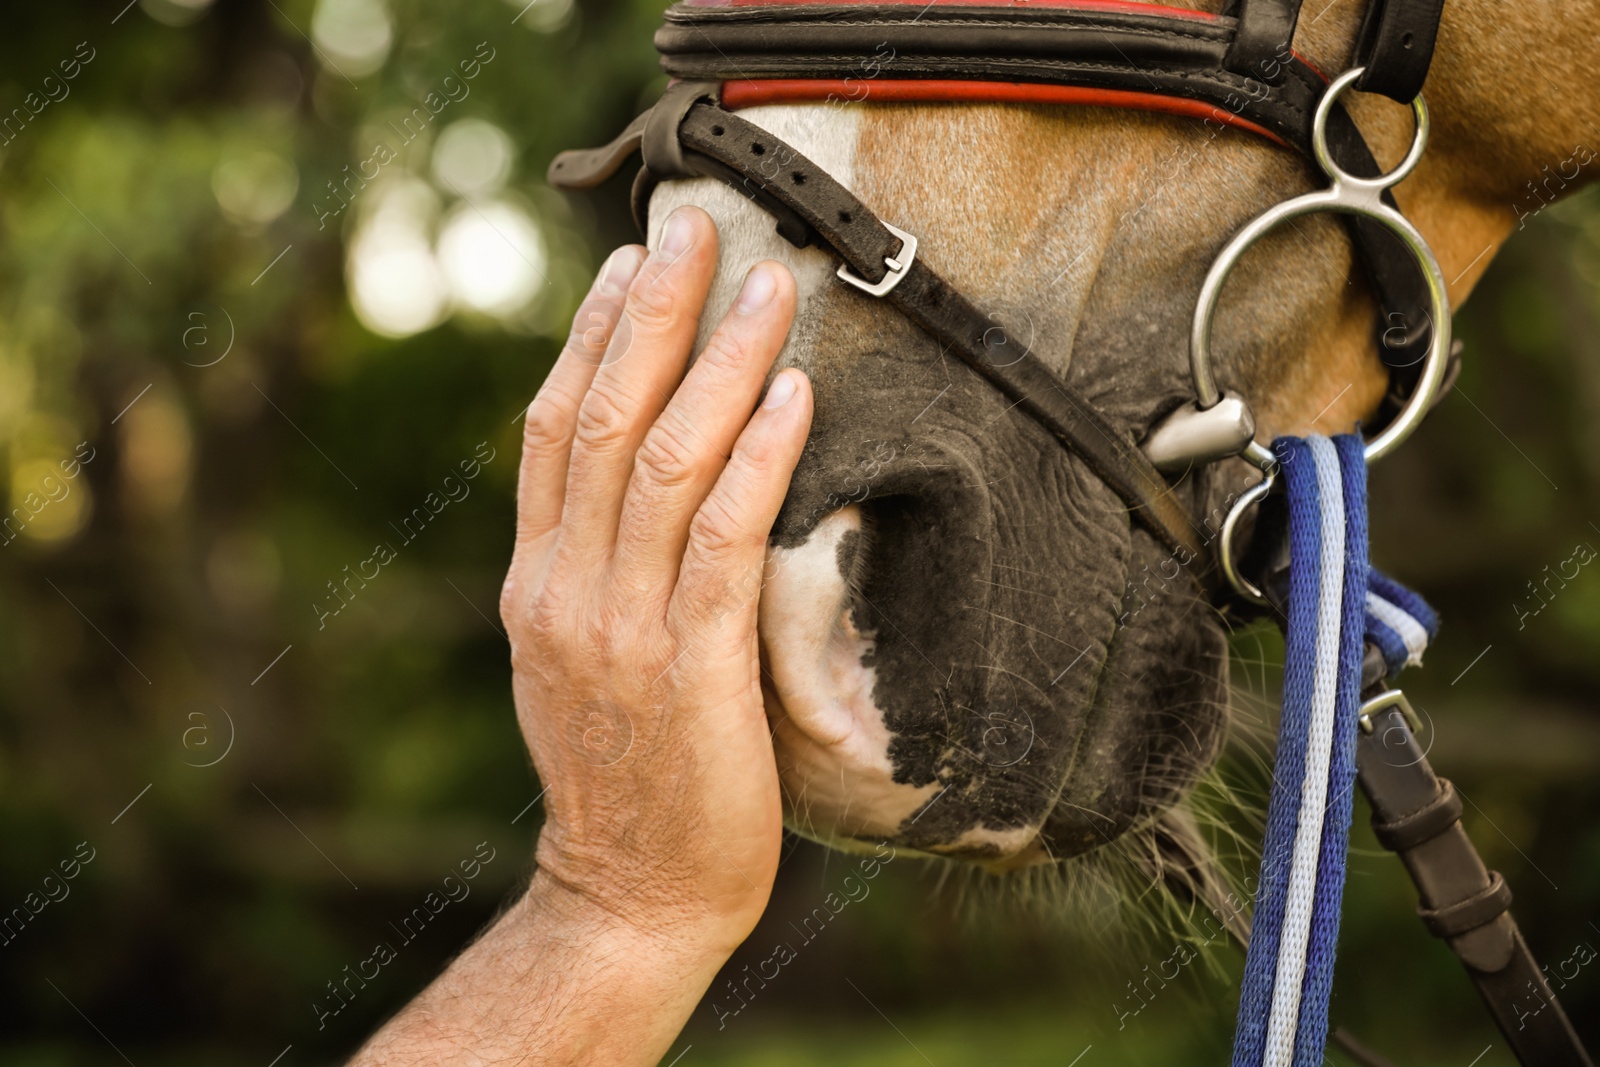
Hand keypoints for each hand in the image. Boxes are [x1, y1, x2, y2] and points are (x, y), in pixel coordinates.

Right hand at [500, 206, 811, 955]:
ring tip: (765, 289)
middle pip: (602, 421)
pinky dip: (756, 460)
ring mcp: (622, 627)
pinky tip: (790, 398)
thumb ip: (599, 573)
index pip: (550, 432)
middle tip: (696, 228)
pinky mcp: (689, 666)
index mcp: (537, 583)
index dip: (589, 339)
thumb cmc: (627, 776)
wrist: (629, 894)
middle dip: (651, 317)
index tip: (630, 264)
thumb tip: (645, 489)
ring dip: (717, 366)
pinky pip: (722, 541)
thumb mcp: (582, 660)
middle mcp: (566, 590)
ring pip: (663, 463)